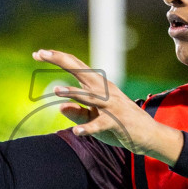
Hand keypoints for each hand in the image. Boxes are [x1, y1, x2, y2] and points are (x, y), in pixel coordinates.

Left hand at [34, 49, 184, 164]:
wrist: (149, 136)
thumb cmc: (118, 125)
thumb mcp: (94, 119)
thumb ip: (77, 113)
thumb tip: (60, 107)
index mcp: (99, 86)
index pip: (76, 67)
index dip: (58, 58)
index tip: (38, 53)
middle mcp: (104, 91)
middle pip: (81, 72)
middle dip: (61, 61)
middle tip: (41, 52)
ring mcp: (112, 106)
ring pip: (90, 97)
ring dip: (74, 93)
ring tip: (56, 90)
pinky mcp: (117, 123)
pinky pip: (101, 125)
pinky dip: (89, 128)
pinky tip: (77, 131)